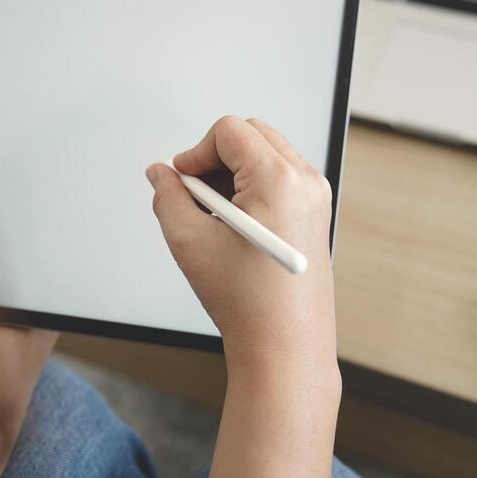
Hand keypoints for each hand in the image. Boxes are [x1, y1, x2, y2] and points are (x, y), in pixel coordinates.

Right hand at [146, 116, 337, 374]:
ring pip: (266, 153)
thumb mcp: (190, 241)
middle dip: (216, 157)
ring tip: (214, 215)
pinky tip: (235, 225)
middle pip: (252, 134)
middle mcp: (305, 181)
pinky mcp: (316, 213)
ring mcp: (316, 196)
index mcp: (278, 179)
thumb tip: (160, 173)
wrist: (285, 347)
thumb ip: (168, 196)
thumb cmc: (247, 302)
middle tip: (196, 195)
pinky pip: (280, 176)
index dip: (197, 152)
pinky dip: (252, 186)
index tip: (182, 181)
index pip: (229, 131)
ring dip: (234, 171)